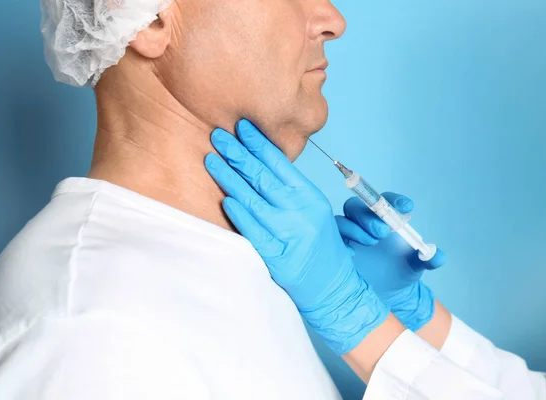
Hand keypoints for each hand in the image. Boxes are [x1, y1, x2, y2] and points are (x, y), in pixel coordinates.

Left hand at [205, 120, 389, 354]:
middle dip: (239, 154)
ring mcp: (290, 235)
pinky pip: (254, 232)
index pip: (281, 163)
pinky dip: (240, 214)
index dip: (259, 144)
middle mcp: (301, 212)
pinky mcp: (278, 257)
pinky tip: (226, 199)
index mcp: (311, 196)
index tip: (241, 127)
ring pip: (254, 200)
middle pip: (264, 177)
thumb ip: (289, 189)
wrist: (333, 286)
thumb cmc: (319, 244)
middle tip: (218, 136)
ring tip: (211, 159)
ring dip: (230, 178)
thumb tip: (257, 162)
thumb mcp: (312, 209)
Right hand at [337, 196, 445, 330]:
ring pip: (343, 220)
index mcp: (386, 218)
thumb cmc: (401, 271)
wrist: (387, 292)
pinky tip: (352, 255)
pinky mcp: (338, 248)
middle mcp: (365, 222)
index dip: (394, 201)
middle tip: (384, 232)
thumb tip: (436, 255)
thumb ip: (428, 259)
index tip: (406, 207)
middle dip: (370, 215)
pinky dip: (341, 243)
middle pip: (359, 206)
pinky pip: (332, 239)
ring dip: (356, 228)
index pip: (387, 201)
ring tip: (371, 242)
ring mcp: (349, 234)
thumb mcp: (417, 266)